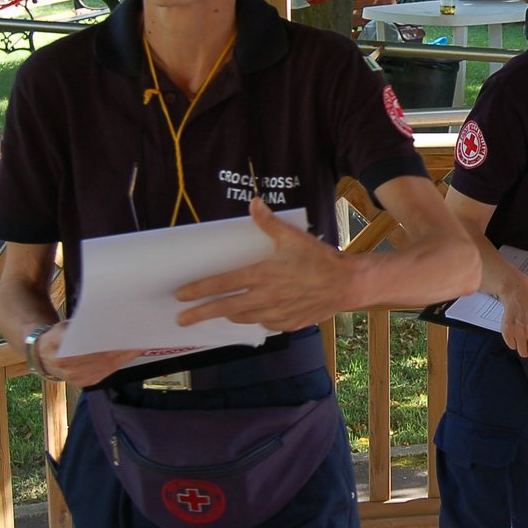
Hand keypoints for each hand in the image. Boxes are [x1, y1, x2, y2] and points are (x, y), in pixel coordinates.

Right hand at [30, 322, 139, 387]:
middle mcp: (70, 370)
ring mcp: (79, 379)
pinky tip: (130, 352)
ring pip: (110, 366)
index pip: (95, 348)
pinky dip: (121, 361)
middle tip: (142, 335)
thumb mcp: (64, 327)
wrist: (43, 356)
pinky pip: (108, 372)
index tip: (128, 332)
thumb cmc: (57, 337)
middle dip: (126, 347)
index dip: (114, 341)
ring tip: (141, 342)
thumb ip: (82, 327)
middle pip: (105, 357)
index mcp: (63, 354)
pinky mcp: (86, 383)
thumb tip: (109, 321)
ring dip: (128, 354)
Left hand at [174, 198, 358, 330]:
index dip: (198, 290)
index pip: (221, 284)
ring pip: (242, 317)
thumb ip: (269, 223)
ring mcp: (275, 314)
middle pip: (223, 308)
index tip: (180, 295)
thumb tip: (254, 203)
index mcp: (261, 275)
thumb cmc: (319, 259)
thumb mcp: (293, 237)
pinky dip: (257, 318)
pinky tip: (256, 312)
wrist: (346, 285)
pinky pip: (264, 323)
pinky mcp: (286, 324)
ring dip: (229, 314)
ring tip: (220, 312)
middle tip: (181, 319)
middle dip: (199, 314)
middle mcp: (264, 297)